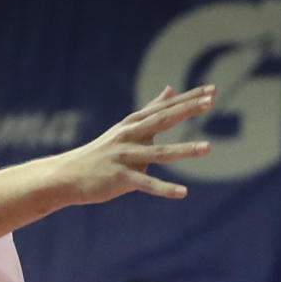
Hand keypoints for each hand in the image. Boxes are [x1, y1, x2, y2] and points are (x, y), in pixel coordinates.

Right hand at [53, 85, 214, 204]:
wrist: (69, 175)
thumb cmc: (103, 152)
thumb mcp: (127, 127)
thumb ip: (151, 110)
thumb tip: (171, 89)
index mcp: (133, 123)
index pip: (165, 108)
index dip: (189, 99)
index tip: (212, 90)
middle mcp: (129, 135)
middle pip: (163, 120)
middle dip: (187, 110)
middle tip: (210, 101)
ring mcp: (125, 156)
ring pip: (159, 153)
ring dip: (184, 150)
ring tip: (208, 147)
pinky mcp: (121, 178)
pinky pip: (146, 184)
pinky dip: (165, 189)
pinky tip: (183, 193)